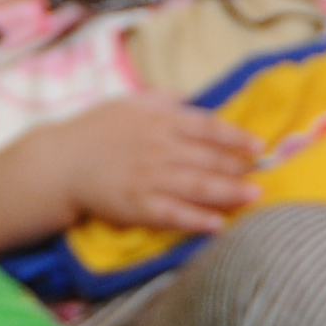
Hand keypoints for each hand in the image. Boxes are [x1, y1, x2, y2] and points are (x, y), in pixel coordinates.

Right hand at [32, 95, 262, 234]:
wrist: (60, 162)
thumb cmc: (97, 130)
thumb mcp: (131, 102)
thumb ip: (164, 101)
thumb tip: (192, 100)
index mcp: (160, 121)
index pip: (208, 128)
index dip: (236, 137)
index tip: (259, 146)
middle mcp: (159, 148)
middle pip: (208, 159)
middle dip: (239, 168)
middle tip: (265, 175)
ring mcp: (149, 178)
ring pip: (197, 186)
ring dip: (229, 193)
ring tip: (254, 196)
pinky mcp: (137, 206)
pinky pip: (172, 214)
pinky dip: (197, 220)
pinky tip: (218, 224)